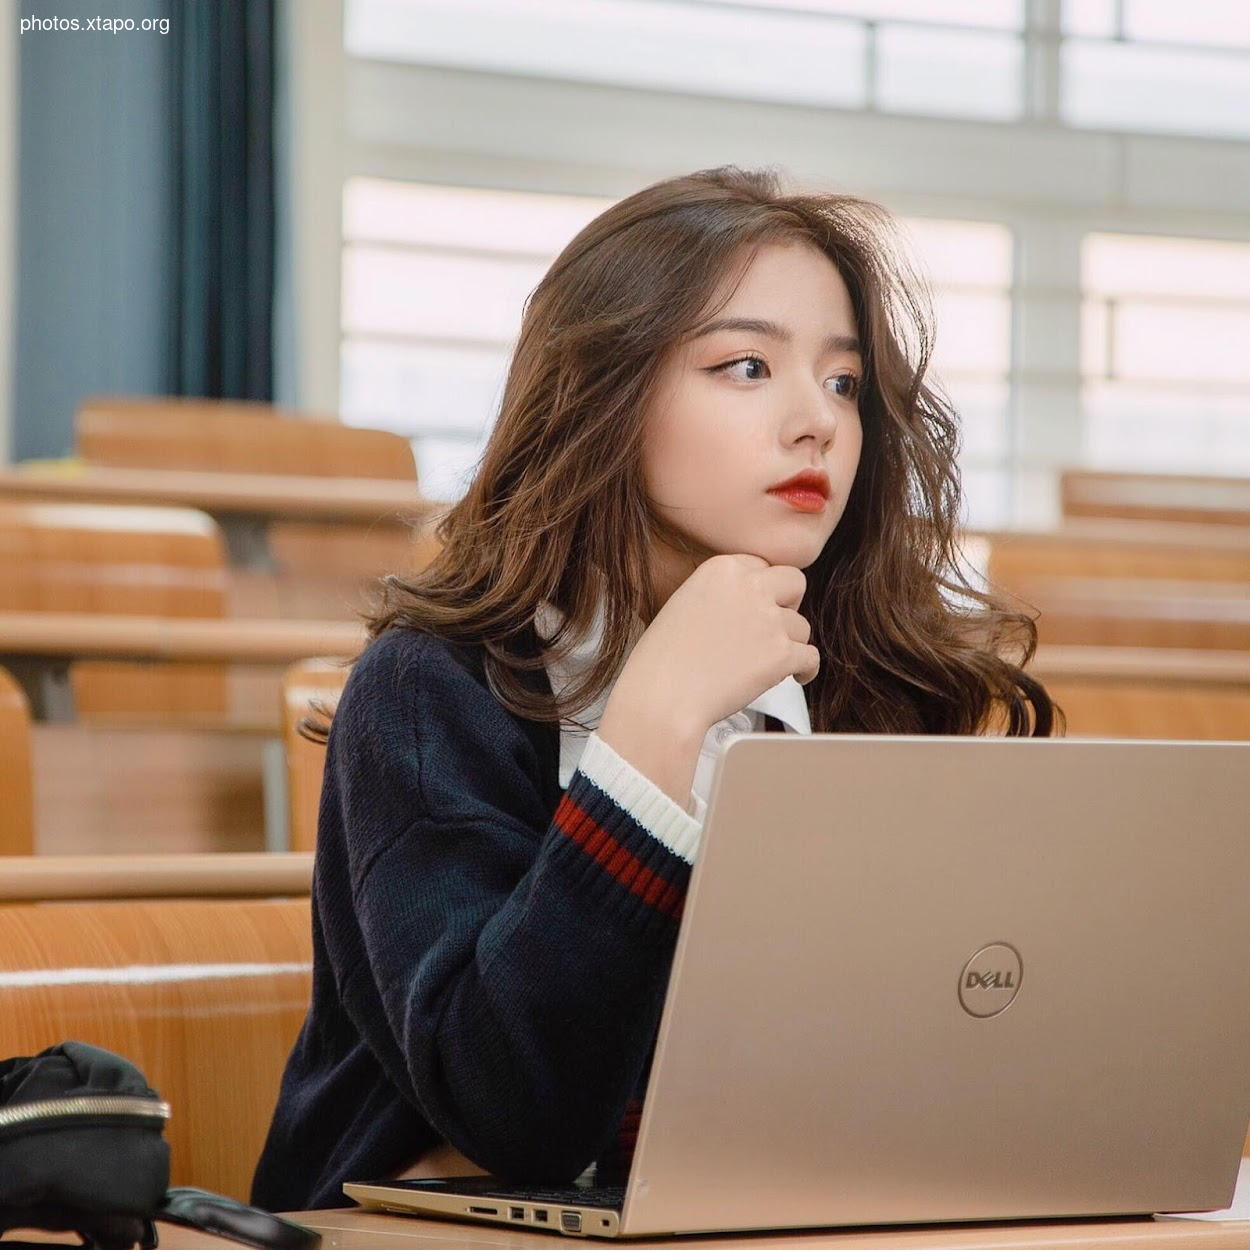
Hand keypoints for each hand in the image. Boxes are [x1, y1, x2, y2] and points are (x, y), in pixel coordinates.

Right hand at [609, 553, 817, 737]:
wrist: (662, 697)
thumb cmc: (663, 660)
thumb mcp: (684, 603)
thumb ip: (721, 594)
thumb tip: (751, 605)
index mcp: (722, 569)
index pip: (761, 565)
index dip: (762, 589)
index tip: (758, 607)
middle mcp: (749, 586)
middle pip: (794, 583)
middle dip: (789, 604)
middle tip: (774, 627)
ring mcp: (768, 619)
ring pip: (802, 627)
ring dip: (789, 644)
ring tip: (767, 663)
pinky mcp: (782, 653)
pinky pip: (811, 657)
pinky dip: (805, 670)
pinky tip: (794, 677)